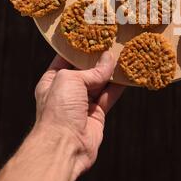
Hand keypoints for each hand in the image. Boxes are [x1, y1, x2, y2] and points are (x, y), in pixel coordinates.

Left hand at [34, 52, 123, 178]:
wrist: (65, 146)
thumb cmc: (59, 109)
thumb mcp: (70, 80)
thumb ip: (91, 70)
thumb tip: (108, 59)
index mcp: (52, 81)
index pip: (65, 59)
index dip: (78, 48)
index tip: (92, 35)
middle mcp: (67, 92)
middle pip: (85, 71)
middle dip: (98, 58)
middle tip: (112, 42)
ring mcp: (83, 104)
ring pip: (100, 83)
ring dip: (111, 71)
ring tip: (124, 55)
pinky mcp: (97, 115)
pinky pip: (110, 96)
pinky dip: (119, 86)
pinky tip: (128, 74)